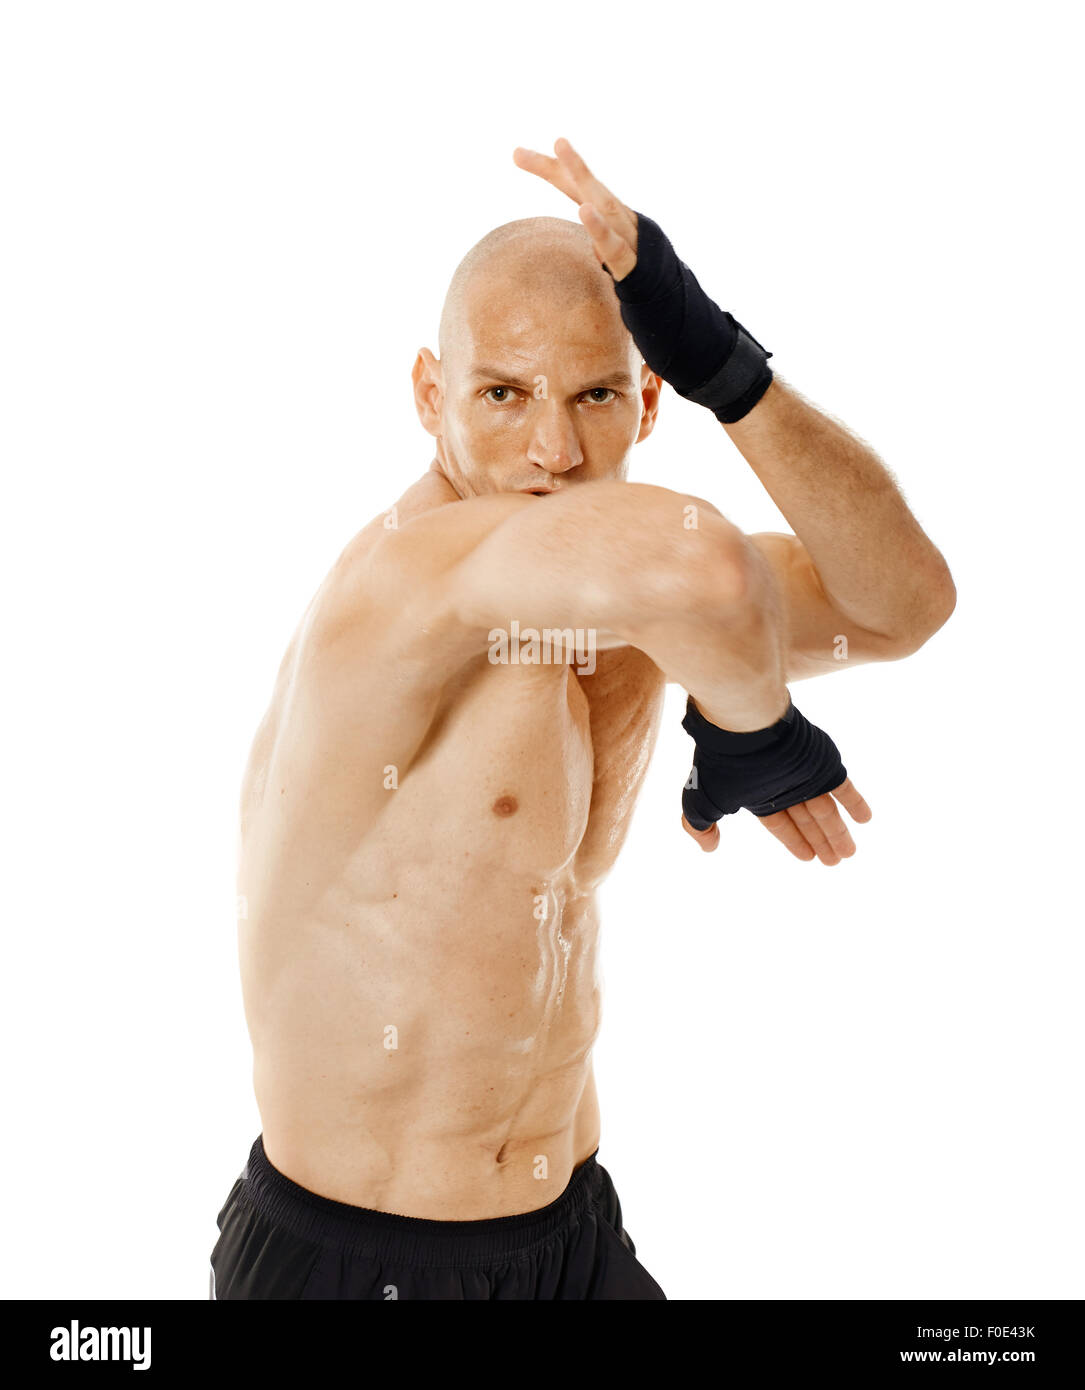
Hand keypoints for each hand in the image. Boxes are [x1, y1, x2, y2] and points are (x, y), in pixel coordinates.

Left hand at [512, 137, 638, 280]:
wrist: (668, 293)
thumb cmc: (631, 264)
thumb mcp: (602, 248)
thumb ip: (591, 235)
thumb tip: (585, 227)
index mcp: (604, 212)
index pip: (573, 186)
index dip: (548, 169)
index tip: (516, 154)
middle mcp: (618, 216)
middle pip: (591, 187)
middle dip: (571, 162)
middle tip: (556, 140)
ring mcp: (627, 236)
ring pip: (605, 205)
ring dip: (583, 176)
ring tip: (563, 151)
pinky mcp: (631, 262)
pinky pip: (614, 245)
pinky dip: (598, 227)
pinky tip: (584, 210)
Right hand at [681, 777, 872, 864]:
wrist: (744, 723)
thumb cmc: (722, 763)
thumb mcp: (703, 800)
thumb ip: (700, 826)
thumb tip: (708, 847)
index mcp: (758, 793)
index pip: (779, 823)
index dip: (793, 841)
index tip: (808, 858)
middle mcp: (784, 785)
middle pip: (806, 819)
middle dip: (819, 840)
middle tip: (834, 862)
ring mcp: (806, 774)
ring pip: (825, 810)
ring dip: (838, 831)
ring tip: (849, 852)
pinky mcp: (825, 765)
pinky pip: (844, 788)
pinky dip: (855, 803)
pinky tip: (865, 819)